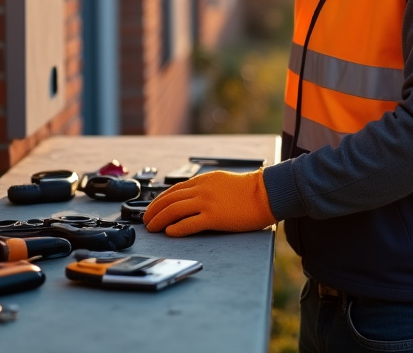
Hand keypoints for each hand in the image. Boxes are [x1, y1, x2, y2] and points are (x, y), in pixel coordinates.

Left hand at [143, 169, 275, 236]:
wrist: (266, 194)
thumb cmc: (249, 191)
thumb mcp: (222, 182)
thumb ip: (206, 188)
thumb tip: (191, 198)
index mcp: (203, 180)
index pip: (173, 190)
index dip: (158, 201)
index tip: (151, 208)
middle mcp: (201, 190)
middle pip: (169, 200)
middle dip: (154, 211)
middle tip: (146, 220)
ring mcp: (207, 203)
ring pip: (174, 211)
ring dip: (159, 220)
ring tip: (152, 228)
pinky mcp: (214, 217)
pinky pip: (188, 224)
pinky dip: (176, 229)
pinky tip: (169, 232)